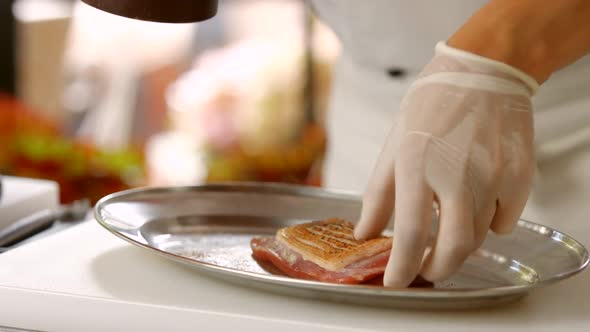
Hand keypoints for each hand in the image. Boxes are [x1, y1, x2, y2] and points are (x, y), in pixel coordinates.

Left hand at [355, 42, 538, 286]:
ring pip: (478, 236)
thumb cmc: (431, 106)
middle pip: (453, 247)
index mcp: (417, 164)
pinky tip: (476, 207)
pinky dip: (488, 224)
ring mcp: (493, 175)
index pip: (409, 232)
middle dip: (436, 269)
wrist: (483, 72)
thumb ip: (378, 194)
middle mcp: (457, 174)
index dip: (401, 266)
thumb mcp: (393, 146)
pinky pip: (505, 220)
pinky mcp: (519, 175)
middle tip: (425, 268)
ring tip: (445, 234)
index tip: (395, 281)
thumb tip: (365, 232)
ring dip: (458, 245)